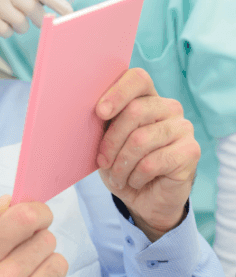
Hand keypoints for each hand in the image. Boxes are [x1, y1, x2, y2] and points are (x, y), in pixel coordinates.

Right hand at [0, 0, 72, 37]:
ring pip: (21, 23)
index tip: (69, 11)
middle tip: (37, 21)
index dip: (56, 0)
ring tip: (11, 19)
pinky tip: (0, 23)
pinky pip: (7, 31)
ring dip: (21, 26)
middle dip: (39, 19)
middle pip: (32, 8)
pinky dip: (7, 31)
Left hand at [95, 69, 199, 240]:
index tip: (100, 112)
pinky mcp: (191, 151)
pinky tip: (135, 181)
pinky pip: (153, 162)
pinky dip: (136, 176)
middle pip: (134, 111)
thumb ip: (102, 119)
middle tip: (102, 161)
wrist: (143, 197)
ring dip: (121, 164)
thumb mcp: (105, 138)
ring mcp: (183, 127)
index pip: (137, 79)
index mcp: (146, 96)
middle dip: (111, 140)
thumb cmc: (120, 161)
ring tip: (117, 176)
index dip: (117, 93)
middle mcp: (168, 106)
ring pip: (141, 139)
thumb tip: (86, 106)